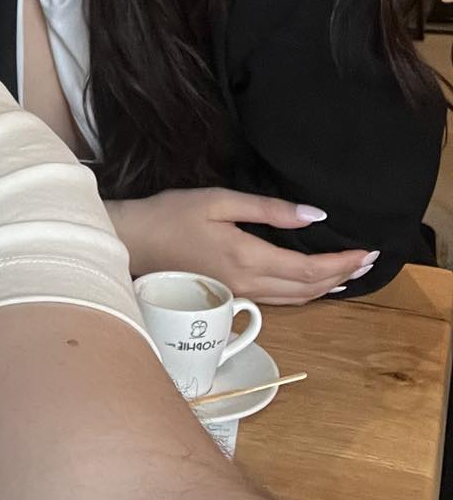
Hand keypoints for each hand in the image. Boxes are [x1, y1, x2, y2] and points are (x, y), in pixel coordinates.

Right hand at [105, 188, 376, 304]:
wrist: (131, 242)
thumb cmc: (170, 215)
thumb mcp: (218, 200)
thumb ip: (268, 209)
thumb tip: (314, 216)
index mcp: (249, 258)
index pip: (309, 269)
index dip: (342, 263)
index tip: (367, 251)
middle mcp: (248, 285)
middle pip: (308, 288)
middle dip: (342, 276)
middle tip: (368, 261)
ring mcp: (238, 296)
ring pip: (295, 299)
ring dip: (325, 287)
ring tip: (349, 274)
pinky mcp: (229, 297)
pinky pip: (279, 300)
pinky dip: (303, 292)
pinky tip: (311, 283)